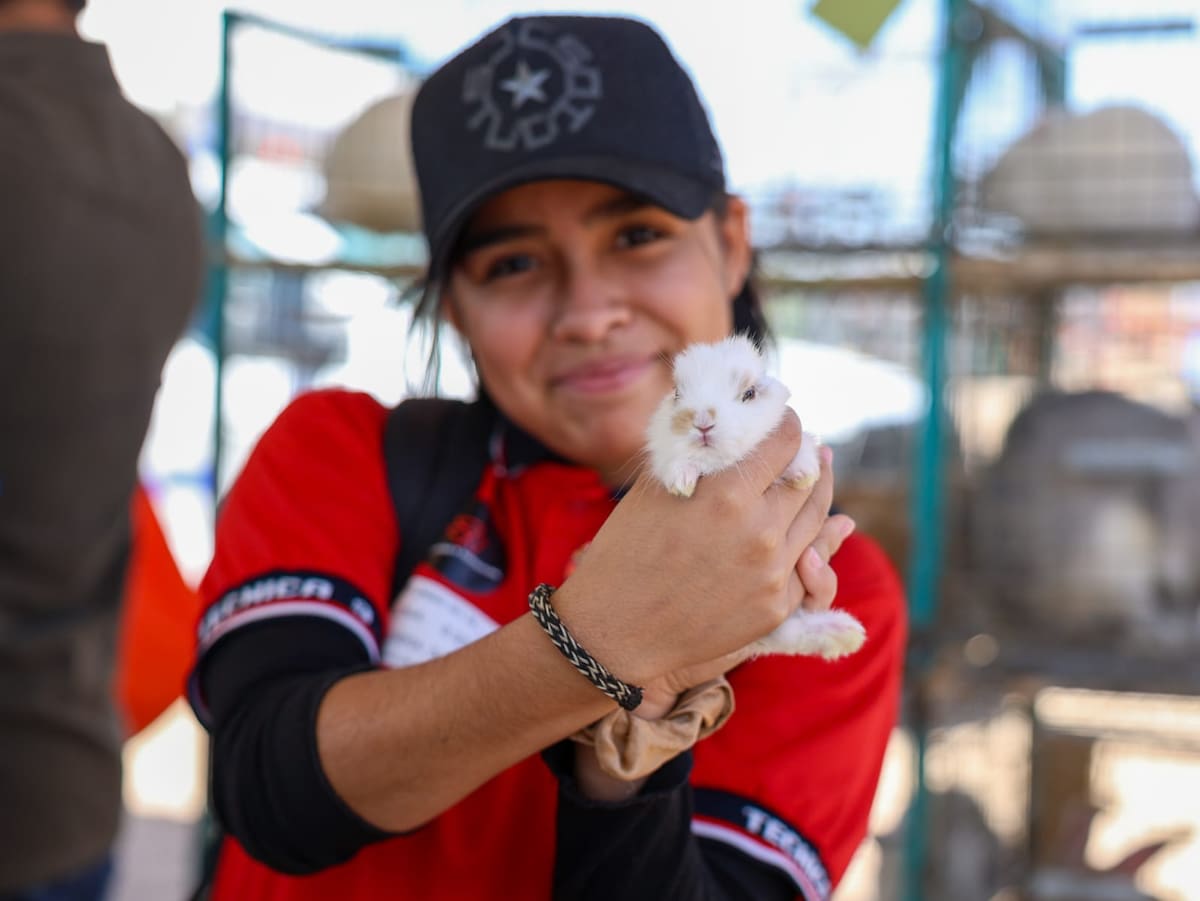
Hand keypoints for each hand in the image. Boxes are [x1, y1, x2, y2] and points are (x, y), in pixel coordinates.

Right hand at [552, 410, 833, 689]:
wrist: (615, 631)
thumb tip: (717, 416)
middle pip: (808, 480)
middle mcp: (759, 532)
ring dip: (815, 495)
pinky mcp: (776, 608)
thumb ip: (694, 448)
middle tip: (804, 446)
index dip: (786, 423)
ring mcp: (772, 574)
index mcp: (728, 494)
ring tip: (809, 479)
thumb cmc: (624, 551)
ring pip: (817, 521)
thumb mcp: (653, 487)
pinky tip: (802, 529)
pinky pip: (808, 567)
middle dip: (807, 457)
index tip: (783, 418)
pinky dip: (808, 543)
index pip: (783, 441)